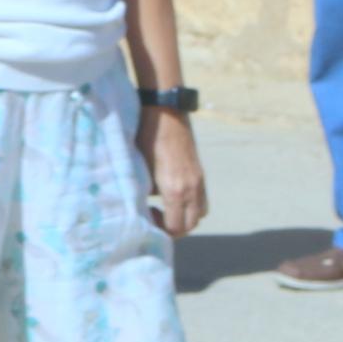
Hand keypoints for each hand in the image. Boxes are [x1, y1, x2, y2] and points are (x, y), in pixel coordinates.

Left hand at [138, 108, 207, 237]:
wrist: (165, 110)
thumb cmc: (147, 137)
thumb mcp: (140, 168)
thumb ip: (143, 192)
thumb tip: (141, 208)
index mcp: (175, 190)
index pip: (175, 228)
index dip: (160, 230)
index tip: (147, 217)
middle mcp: (192, 189)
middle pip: (190, 225)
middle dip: (174, 228)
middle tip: (156, 217)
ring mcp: (199, 181)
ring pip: (199, 214)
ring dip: (184, 217)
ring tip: (166, 209)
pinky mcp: (200, 173)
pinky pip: (202, 200)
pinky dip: (191, 206)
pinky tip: (174, 196)